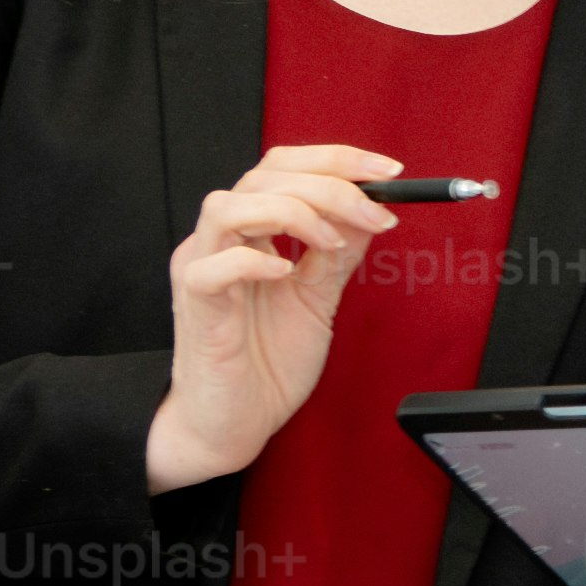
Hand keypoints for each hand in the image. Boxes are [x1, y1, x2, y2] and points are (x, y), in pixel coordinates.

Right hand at [150, 141, 402, 490]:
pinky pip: (215, 267)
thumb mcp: (317, 298)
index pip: (283, 168)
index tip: (390, 172)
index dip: (336, 160)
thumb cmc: (265, 364)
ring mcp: (201, 269)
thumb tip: (374, 211)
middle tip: (377, 213)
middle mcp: (221, 241)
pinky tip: (286, 274)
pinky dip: (254, 261)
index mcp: (249, 232)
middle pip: (263, 177)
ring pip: (229, 206)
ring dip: (293, 213)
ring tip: (331, 244)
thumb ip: (337, 254)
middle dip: (329, 185)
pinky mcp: (195, 305)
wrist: (234, 424)